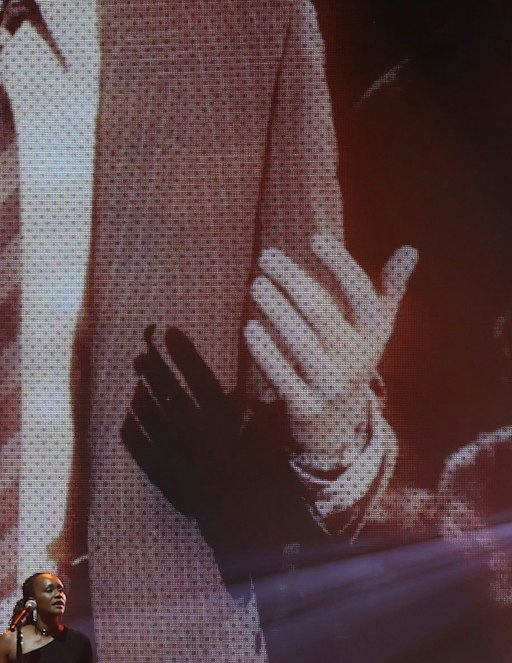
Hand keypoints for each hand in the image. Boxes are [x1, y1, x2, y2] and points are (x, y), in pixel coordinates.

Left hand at [245, 235, 415, 461]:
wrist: (340, 425)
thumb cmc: (351, 359)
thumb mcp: (374, 330)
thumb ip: (388, 290)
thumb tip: (411, 250)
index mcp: (373, 334)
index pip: (360, 292)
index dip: (339, 263)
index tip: (315, 238)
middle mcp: (357, 358)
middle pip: (321, 311)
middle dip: (292, 280)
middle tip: (266, 256)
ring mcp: (332, 384)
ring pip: (300, 341)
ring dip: (275, 310)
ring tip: (256, 285)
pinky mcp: (306, 406)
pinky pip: (283, 375)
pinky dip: (266, 351)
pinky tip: (250, 327)